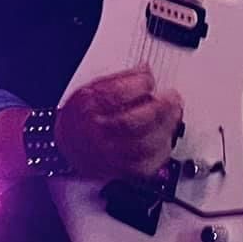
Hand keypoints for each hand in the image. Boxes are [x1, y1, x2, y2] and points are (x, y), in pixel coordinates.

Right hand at [56, 69, 182, 182]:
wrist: (69, 146)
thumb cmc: (82, 116)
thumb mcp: (92, 88)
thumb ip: (120, 78)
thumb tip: (144, 71)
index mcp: (89, 107)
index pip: (116, 95)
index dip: (140, 85)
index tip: (149, 80)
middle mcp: (97, 133)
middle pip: (132, 122)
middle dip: (159, 107)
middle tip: (172, 97)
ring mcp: (110, 154)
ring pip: (143, 145)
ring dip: (165, 127)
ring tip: (174, 114)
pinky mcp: (122, 170)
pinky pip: (147, 165)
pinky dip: (162, 150)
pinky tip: (166, 136)